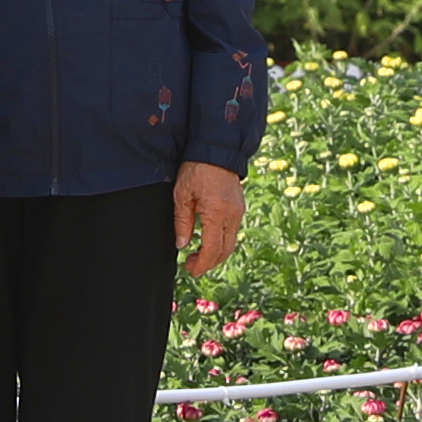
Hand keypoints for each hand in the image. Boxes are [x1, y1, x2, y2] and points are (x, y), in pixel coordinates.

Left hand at [173, 161, 245, 278]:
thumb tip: (182, 245)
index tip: (191, 271)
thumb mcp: (182, 195)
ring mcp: (238, 211)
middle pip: (225, 250)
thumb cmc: (196, 169)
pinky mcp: (239, 206)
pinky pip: (232, 231)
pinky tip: (208, 239)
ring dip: (216, 253)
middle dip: (209, 263)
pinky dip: (221, 241)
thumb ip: (182, 222)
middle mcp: (232, 215)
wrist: (217, 150)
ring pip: (231, 242)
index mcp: (217, 214)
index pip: (212, 249)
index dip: (202, 264)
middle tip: (192, 266)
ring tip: (198, 255)